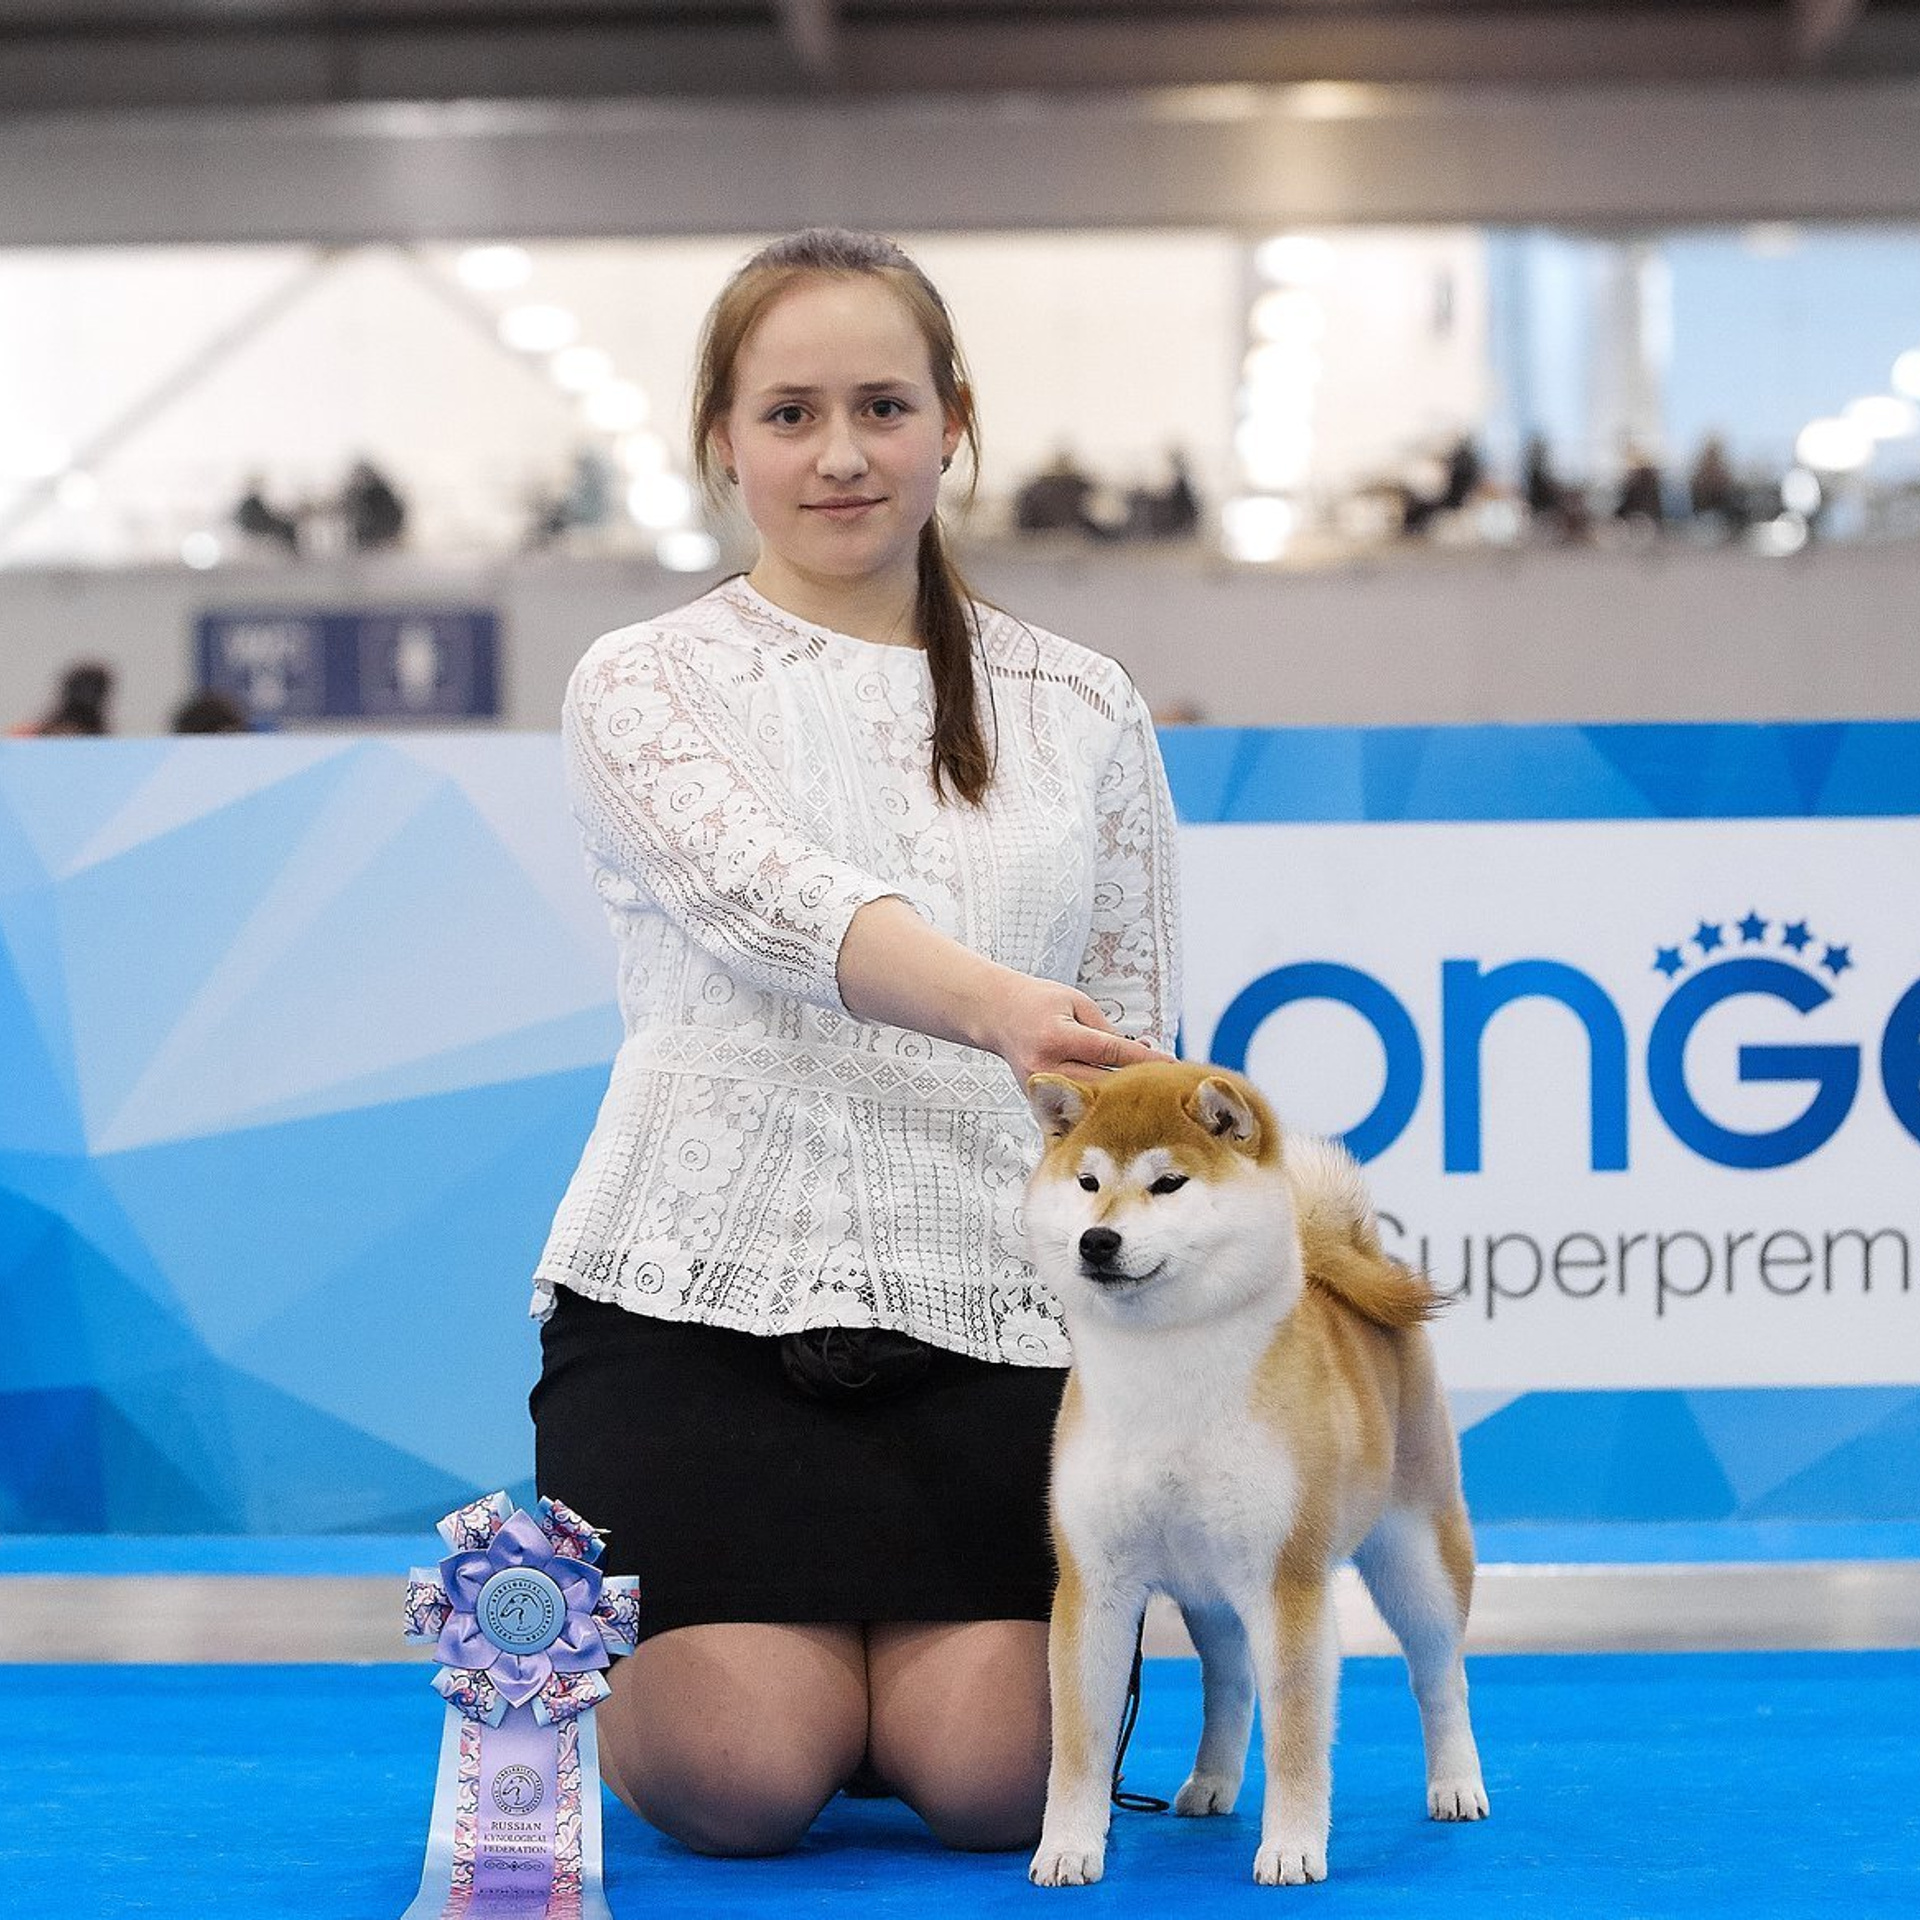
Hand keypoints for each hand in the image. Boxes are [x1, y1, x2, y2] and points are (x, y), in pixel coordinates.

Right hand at [981, 974, 1169, 1087]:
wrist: (996, 1016)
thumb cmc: (1037, 1003)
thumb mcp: (1075, 1002)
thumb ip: (1106, 1029)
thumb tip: (1140, 1052)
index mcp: (1057, 1036)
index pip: (1111, 1051)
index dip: (1145, 1058)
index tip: (1172, 1063)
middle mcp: (1047, 1066)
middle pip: (1105, 1082)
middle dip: (1137, 1081)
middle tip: (1165, 1079)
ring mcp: (1041, 1087)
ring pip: (1093, 1099)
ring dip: (1121, 1093)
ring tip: (1143, 1083)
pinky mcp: (1039, 1100)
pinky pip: (1078, 1103)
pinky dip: (1100, 1099)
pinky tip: (1117, 1091)